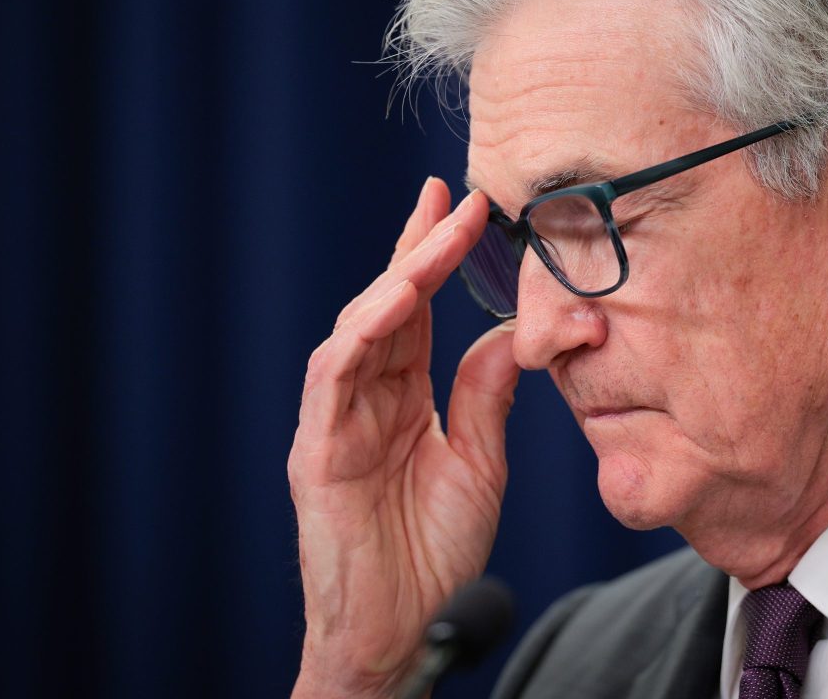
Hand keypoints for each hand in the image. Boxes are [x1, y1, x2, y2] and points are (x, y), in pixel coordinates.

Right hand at [289, 178, 519, 698]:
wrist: (402, 630)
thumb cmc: (432, 553)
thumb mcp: (478, 461)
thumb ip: (486, 397)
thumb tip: (510, 334)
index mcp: (401, 397)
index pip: (418, 312)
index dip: (435, 257)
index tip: (464, 204)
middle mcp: (365, 397)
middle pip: (388, 306)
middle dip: (419, 248)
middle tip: (453, 197)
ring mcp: (336, 419)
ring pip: (360, 328)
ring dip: (397, 278)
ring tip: (435, 234)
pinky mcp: (317, 448)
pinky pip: (335, 377)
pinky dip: (362, 334)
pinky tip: (396, 299)